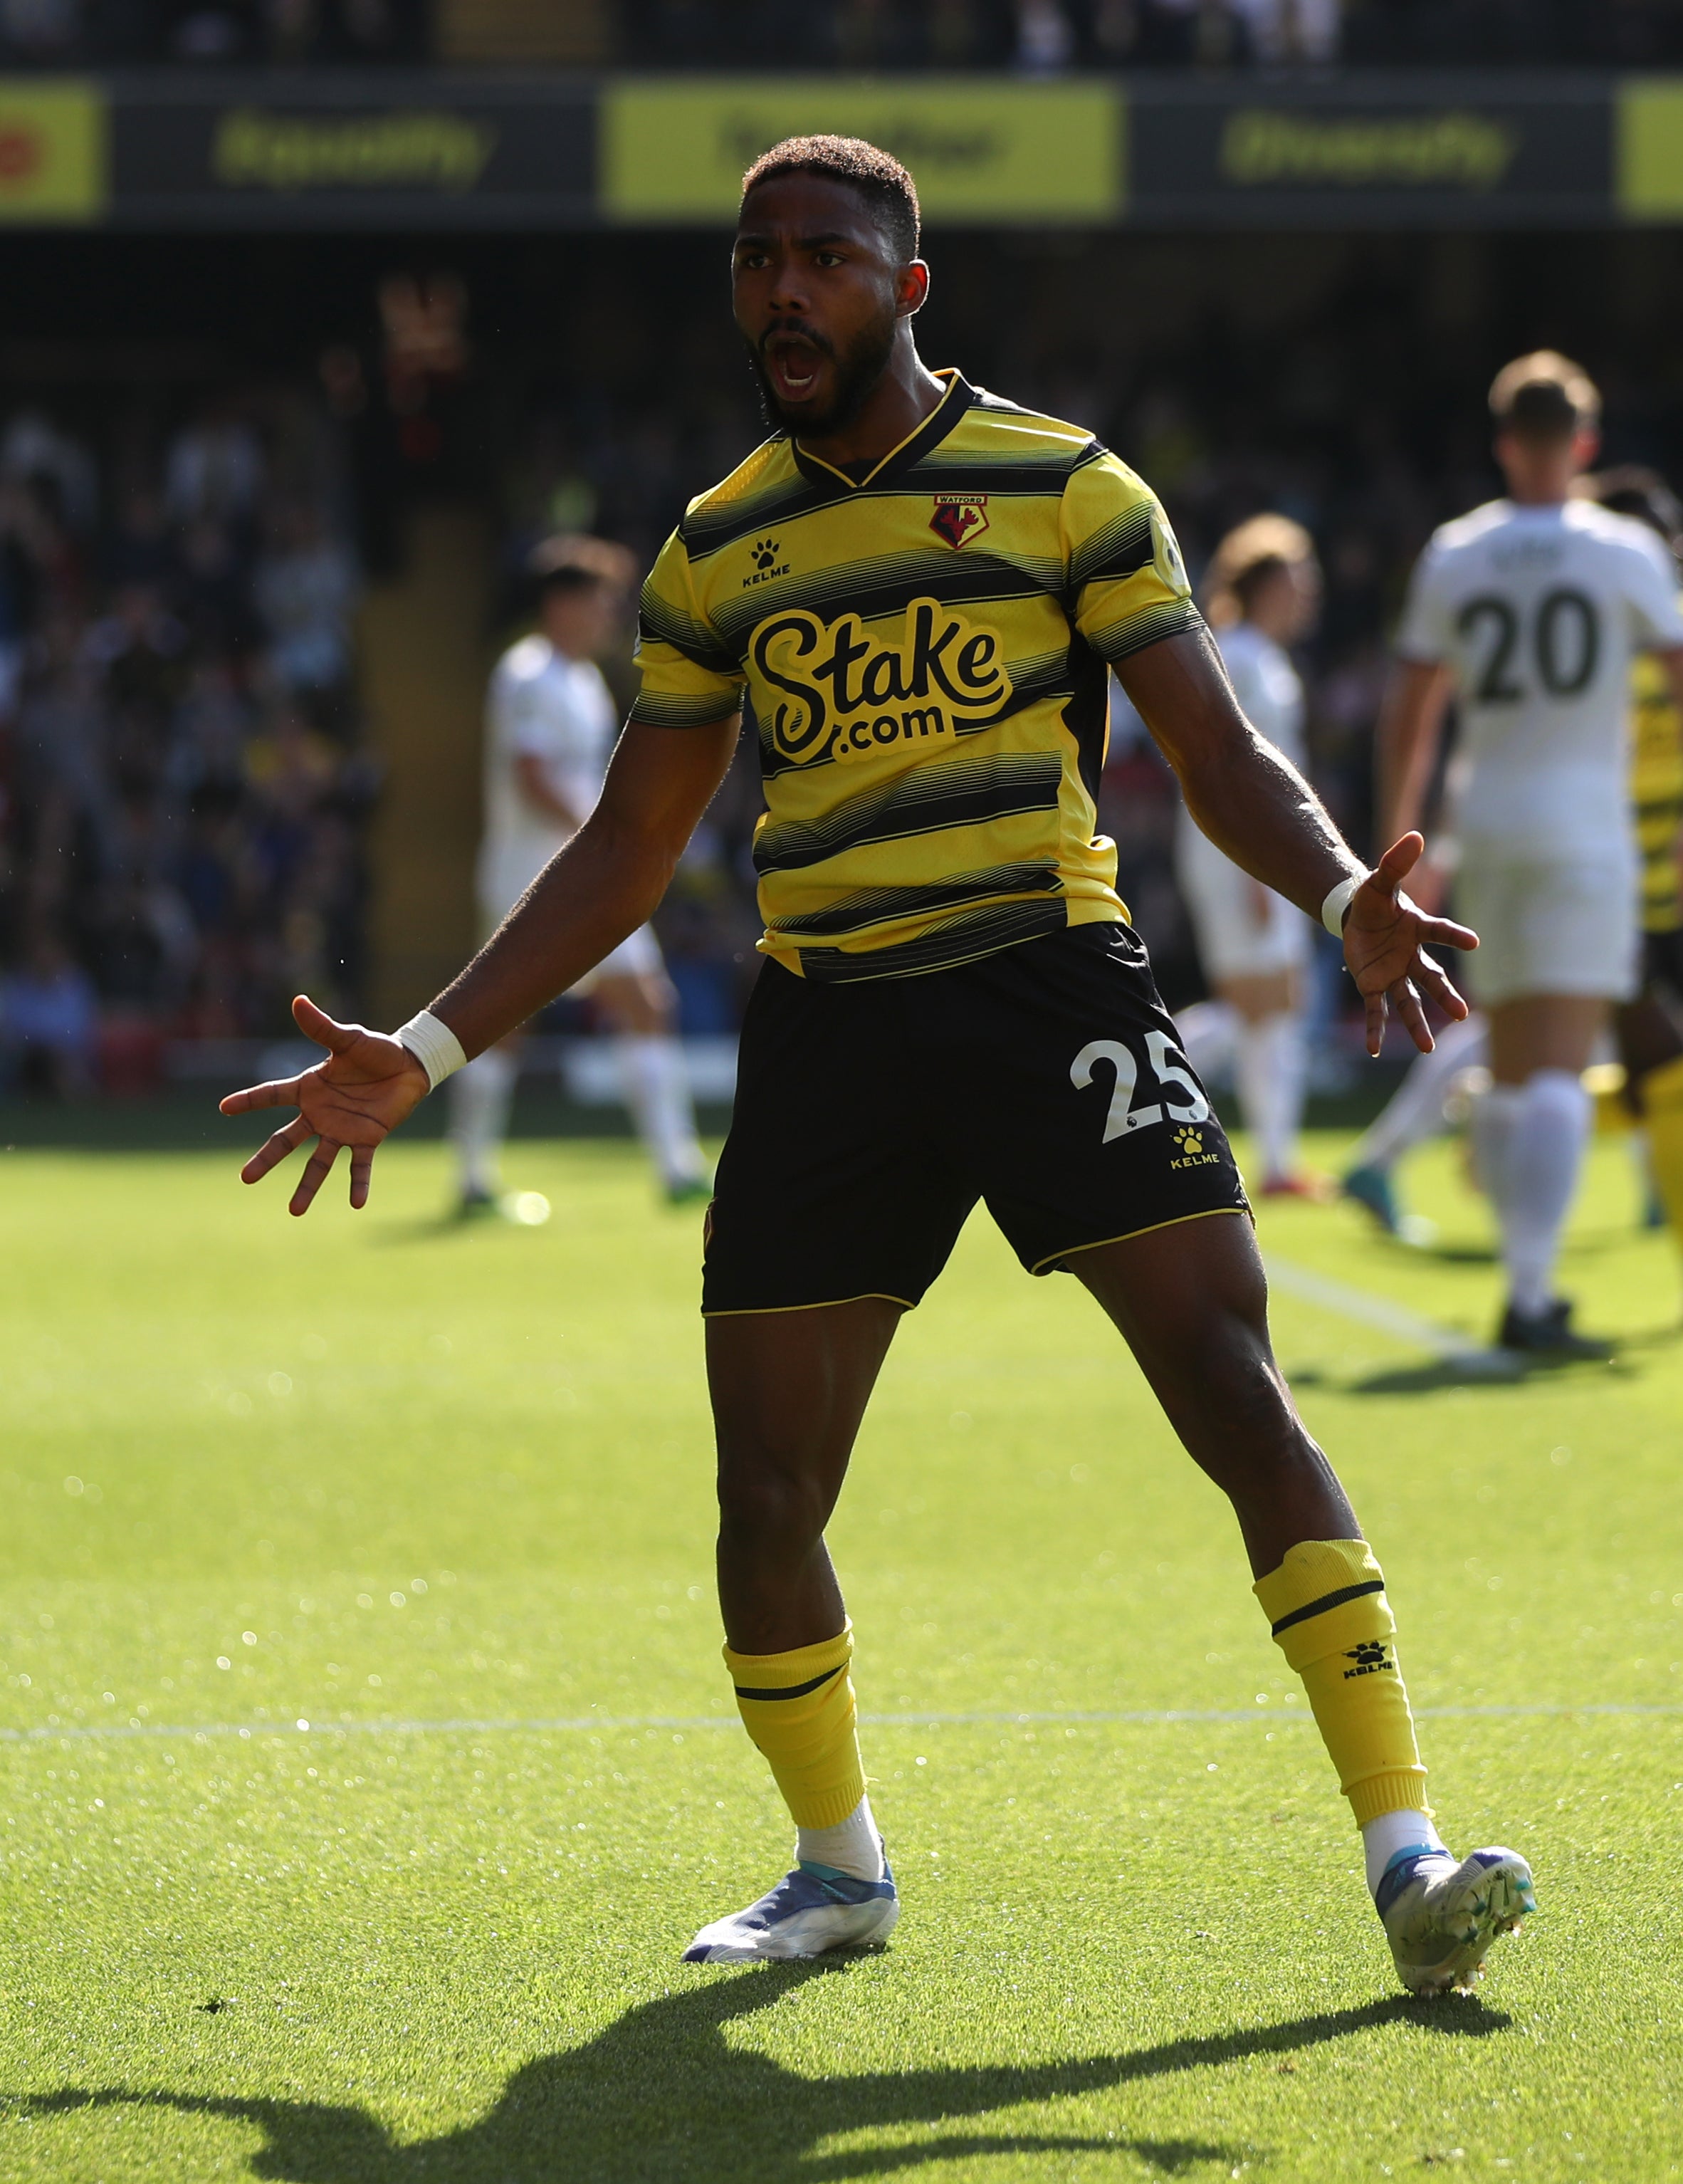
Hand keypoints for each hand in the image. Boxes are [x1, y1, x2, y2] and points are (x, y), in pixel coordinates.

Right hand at [220, 994, 429, 1213]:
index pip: (272, 1094)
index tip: (224, 1108)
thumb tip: (298, 1000)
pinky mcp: (368, 1139)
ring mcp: (342, 1129)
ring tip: (294, 1212)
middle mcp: (320, 1114)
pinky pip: (360, 1166)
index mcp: (309, 1089)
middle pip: (286, 1141)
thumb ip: (322, 1028)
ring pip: (318, 1163)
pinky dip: (358, 1183)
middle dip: (266, 1160)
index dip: (248, 1101)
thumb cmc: (376, 1050)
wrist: (409, 1065)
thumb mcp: (348, 1038)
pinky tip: (356, 1203)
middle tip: (245, 1178)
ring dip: (307, 1187)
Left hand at [1342, 832, 1477, 1057]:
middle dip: (1444, 996)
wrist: (1356, 917)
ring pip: (1408, 1001)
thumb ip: (1395, 863)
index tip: (1473, 943)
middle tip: (1461, 1015)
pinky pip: (1376, 1009)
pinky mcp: (1373, 985)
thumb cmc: (1373, 900)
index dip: (1455, 936)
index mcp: (1417, 930)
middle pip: (1430, 979)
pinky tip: (1374, 1050)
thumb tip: (1416, 835)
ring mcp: (1393, 974)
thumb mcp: (1379, 880)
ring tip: (1426, 1047)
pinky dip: (1376, 1028)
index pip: (1439, 933)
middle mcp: (1410, 957)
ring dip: (1416, 1023)